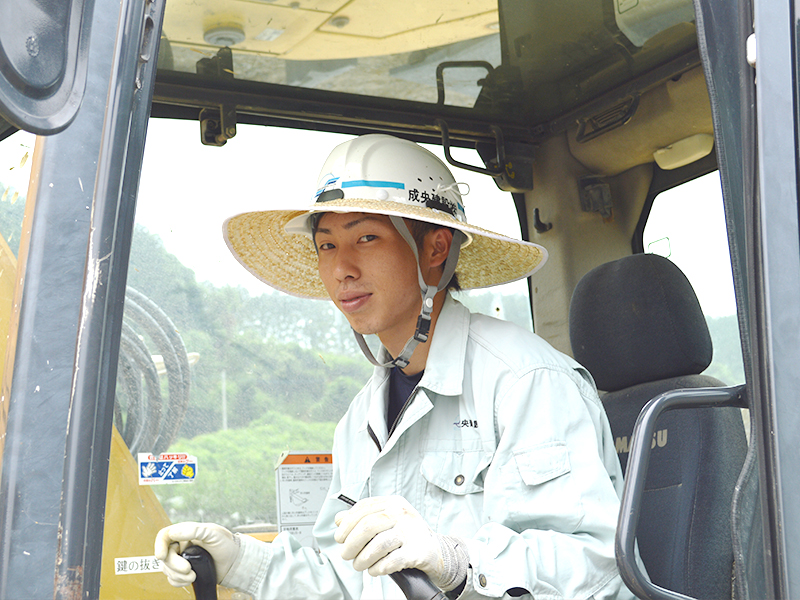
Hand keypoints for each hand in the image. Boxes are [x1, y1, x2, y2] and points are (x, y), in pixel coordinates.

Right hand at [154, 522, 238, 586]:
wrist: (234, 562)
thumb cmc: (226, 544)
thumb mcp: (213, 533)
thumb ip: (194, 531)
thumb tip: (174, 532)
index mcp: (186, 532)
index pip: (165, 536)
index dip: (159, 545)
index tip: (161, 556)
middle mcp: (181, 545)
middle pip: (165, 556)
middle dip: (174, 565)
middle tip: (188, 569)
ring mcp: (182, 559)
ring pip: (167, 569)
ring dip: (178, 576)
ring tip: (193, 576)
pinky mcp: (185, 572)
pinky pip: (173, 579)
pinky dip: (178, 582)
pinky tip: (190, 580)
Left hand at [334, 496, 467, 590]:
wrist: (433, 550)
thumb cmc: (405, 535)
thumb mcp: (385, 520)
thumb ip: (362, 517)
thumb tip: (339, 519)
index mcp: (392, 503)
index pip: (363, 508)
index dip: (347, 524)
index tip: (339, 538)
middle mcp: (402, 513)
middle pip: (368, 525)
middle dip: (351, 543)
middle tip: (346, 555)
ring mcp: (410, 531)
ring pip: (379, 545)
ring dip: (363, 559)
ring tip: (359, 565)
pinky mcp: (416, 551)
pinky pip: (392, 561)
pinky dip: (378, 568)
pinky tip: (374, 570)